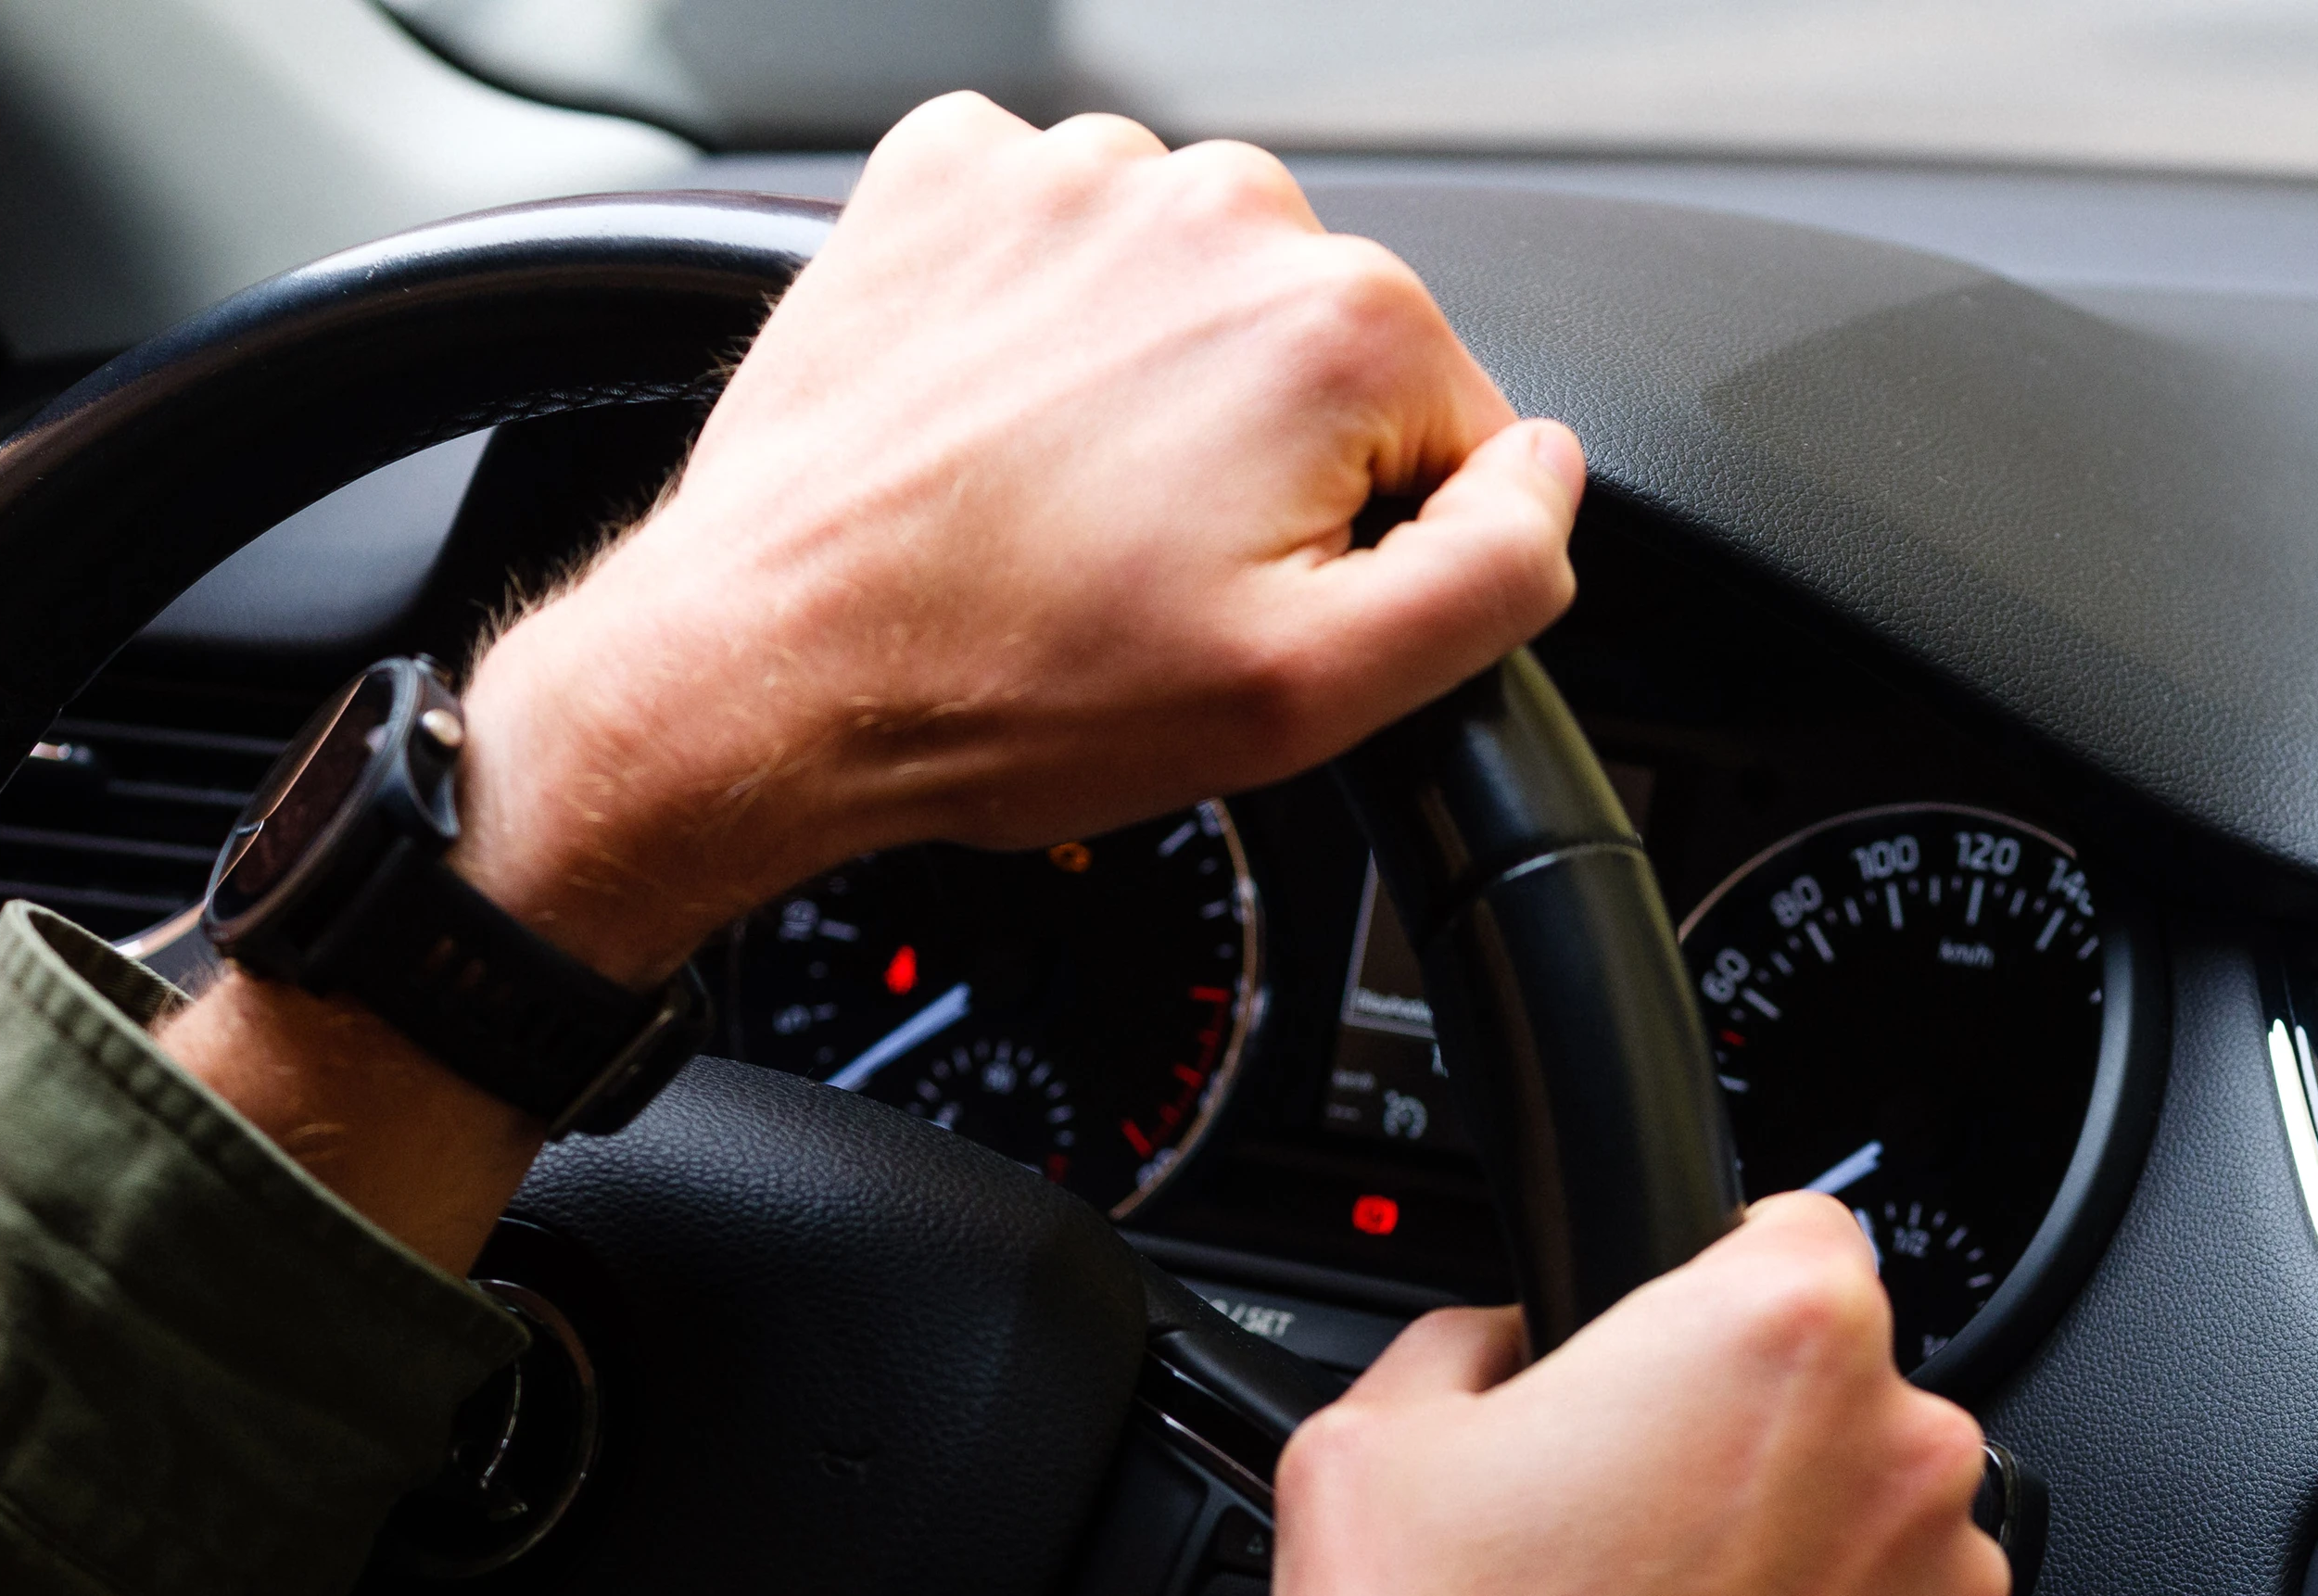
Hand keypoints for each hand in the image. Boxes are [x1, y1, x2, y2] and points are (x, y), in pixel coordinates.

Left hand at [455, 99, 1584, 988]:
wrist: (769, 664)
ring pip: (1193, 297)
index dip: (1371, 546)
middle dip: (1266, 463)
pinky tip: (997, 429)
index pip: (1452, 436)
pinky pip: (1059, 242)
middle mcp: (1213, 209)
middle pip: (1324, 355)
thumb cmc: (1010, 683)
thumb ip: (1497, 575)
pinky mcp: (948, 180)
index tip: (1254, 597)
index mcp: (1336, 324)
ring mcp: (1068, 177)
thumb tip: (1549, 479)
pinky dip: (1044, 327)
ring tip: (1059, 509)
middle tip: (1145, 571)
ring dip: (1152, 393)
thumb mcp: (1316, 696)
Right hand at [1262, 1199, 2006, 1595]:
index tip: (1629, 1352)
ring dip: (1771, 1575)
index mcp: (1780, 1335)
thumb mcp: (1361, 1453)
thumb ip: (1463, 1346)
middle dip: (1726, 1444)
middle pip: (1830, 1393)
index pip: (1781, 1224)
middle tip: (1591, 1533)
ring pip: (1860, 1539)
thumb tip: (1495, 1346)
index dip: (1684, 1287)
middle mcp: (1905, 1461)